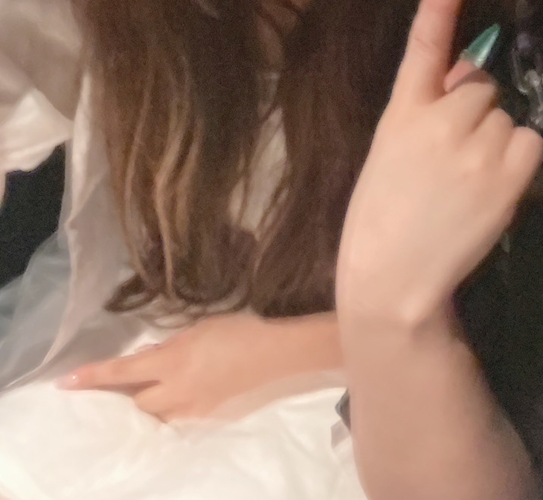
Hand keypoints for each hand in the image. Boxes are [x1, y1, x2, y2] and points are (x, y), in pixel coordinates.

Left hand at [59, 310, 341, 421]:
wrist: (275, 353)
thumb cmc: (238, 329)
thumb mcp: (199, 327)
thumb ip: (169, 344)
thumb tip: (146, 355)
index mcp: (172, 361)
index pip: (123, 372)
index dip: (94, 377)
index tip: (66, 383)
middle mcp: (176, 390)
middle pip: (136, 403)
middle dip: (129, 393)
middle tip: (129, 378)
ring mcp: (192, 408)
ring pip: (156, 413)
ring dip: (150, 401)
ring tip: (158, 385)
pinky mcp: (206, 416)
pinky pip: (178, 415)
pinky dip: (172, 403)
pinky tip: (184, 389)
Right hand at [336, 0, 542, 329]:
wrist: (392, 279)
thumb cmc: (385, 215)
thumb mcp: (393, 149)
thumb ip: (429, 107)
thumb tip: (474, 74)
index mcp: (401, 108)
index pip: (425, 36)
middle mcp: (438, 115)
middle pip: (483, 84)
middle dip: (477, 113)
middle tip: (454, 160)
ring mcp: (472, 142)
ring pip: (508, 116)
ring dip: (498, 142)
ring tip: (468, 184)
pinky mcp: (505, 171)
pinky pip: (531, 144)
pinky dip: (520, 164)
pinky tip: (492, 193)